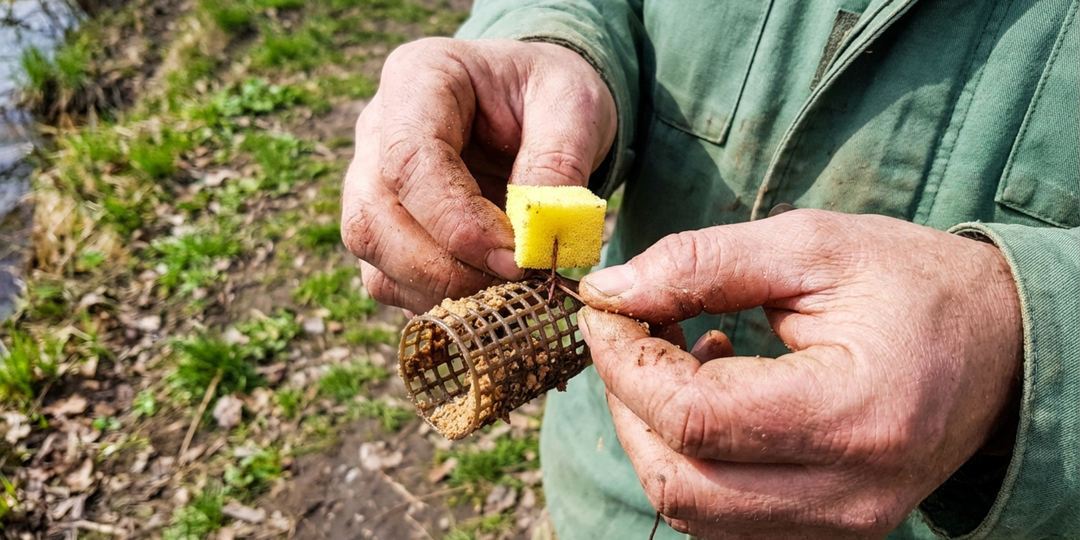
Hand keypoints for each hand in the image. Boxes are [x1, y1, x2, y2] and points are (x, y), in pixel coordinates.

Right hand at [341, 38, 616, 311]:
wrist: (538, 106)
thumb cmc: (551, 96)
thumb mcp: (575, 107)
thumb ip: (558, 165)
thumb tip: (533, 241)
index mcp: (417, 78)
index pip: (409, 162)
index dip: (458, 223)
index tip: (516, 259)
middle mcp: (376, 130)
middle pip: (374, 217)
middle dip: (445, 269)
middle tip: (514, 284)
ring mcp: (369, 181)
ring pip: (373, 255)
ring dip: (439, 289)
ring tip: (506, 291)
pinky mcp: (381, 228)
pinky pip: (387, 280)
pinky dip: (436, 300)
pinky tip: (486, 294)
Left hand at [577, 210, 1022, 538]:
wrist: (1002, 345)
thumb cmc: (913, 284)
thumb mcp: (811, 247)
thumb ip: (702, 263)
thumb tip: (609, 291)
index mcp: (854, 413)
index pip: (695, 417)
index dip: (625, 362)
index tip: (605, 308)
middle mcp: (849, 491)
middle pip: (680, 481)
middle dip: (626, 401)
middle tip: (630, 329)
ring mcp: (841, 522)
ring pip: (691, 508)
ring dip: (652, 431)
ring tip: (674, 354)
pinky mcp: (830, 527)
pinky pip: (722, 515)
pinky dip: (689, 457)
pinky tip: (708, 392)